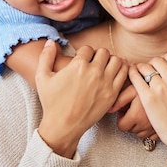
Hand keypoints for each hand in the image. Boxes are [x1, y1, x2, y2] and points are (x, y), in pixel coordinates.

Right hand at [35, 40, 127, 157]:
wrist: (63, 125)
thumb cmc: (51, 102)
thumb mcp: (42, 78)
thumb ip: (45, 57)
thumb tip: (50, 42)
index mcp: (78, 65)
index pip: (87, 48)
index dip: (84, 53)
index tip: (81, 60)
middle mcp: (94, 72)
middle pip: (103, 52)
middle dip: (98, 55)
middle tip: (93, 63)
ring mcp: (105, 83)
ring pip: (117, 60)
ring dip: (111, 61)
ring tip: (104, 67)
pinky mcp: (113, 94)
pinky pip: (124, 74)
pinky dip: (122, 71)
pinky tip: (114, 74)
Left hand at [109, 83, 156, 139]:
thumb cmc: (152, 85)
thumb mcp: (133, 89)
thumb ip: (119, 100)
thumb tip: (109, 109)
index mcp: (136, 116)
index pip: (122, 126)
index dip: (121, 118)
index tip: (124, 111)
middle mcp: (146, 125)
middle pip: (131, 130)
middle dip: (130, 121)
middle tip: (133, 110)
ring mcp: (155, 128)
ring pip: (142, 134)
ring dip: (140, 126)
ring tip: (143, 113)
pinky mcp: (164, 130)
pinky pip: (153, 136)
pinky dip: (151, 129)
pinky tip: (152, 118)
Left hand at [130, 49, 166, 166]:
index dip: (163, 60)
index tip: (160, 67)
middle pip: (156, 60)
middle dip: (152, 64)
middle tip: (149, 71)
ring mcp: (160, 87)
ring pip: (144, 67)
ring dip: (140, 68)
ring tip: (140, 73)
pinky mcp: (147, 97)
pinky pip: (135, 77)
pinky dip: (132, 73)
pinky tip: (133, 76)